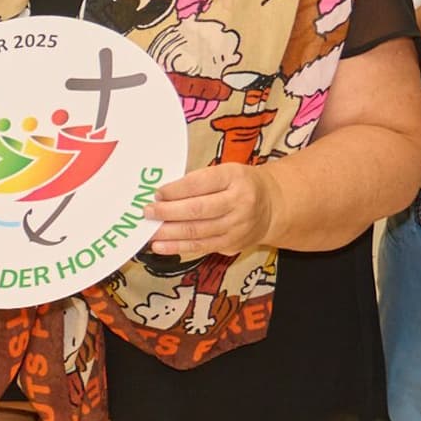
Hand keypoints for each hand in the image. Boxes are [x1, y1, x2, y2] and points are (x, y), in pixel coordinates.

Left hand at [150, 161, 286, 259]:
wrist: (272, 207)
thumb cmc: (240, 185)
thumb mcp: (226, 172)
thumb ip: (199, 181)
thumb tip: (163, 194)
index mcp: (235, 177)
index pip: (200, 183)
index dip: (176, 190)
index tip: (157, 193)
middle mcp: (239, 202)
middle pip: (197, 210)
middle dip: (168, 212)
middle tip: (147, 212)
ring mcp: (236, 226)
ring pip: (197, 231)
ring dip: (168, 232)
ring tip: (149, 230)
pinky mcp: (231, 244)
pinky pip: (200, 247)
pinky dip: (177, 247)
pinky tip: (159, 245)